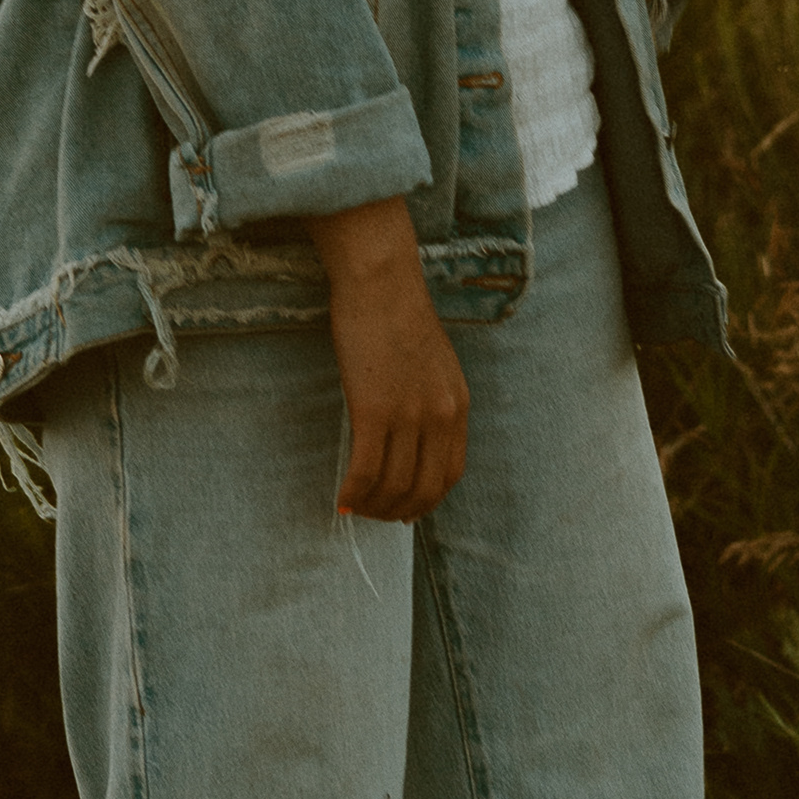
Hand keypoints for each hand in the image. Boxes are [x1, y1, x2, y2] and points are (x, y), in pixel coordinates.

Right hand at [304, 198, 470, 521]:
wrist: (382, 282)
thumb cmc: (399, 314)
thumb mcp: (434, 362)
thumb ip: (431, 400)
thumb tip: (412, 436)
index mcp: (458, 405)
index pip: (450, 474)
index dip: (427, 500)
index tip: (406, 510)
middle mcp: (440, 416)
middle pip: (424, 488)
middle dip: (398, 512)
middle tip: (375, 516)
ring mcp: (409, 415)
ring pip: (393, 485)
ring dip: (372, 507)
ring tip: (354, 509)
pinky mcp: (374, 410)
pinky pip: (365, 470)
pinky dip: (353, 493)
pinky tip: (341, 500)